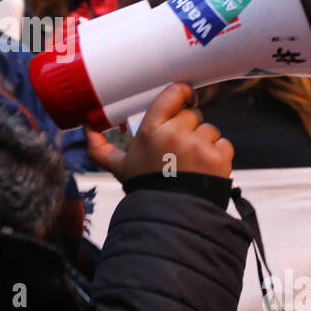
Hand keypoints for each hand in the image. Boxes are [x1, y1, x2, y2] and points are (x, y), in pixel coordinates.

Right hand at [85, 83, 231, 181]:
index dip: (183, 93)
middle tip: (180, 149)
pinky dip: (218, 155)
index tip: (186, 98)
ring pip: (209, 129)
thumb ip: (100, 149)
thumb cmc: (146, 189)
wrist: (170, 217)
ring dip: (204, 142)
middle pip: (192, 114)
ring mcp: (198, 145)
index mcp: (150, 130)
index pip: (172, 94)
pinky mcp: (218, 157)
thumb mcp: (120, 168)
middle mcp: (175, 133)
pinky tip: (204, 169)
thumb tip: (86, 128)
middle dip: (188, 128)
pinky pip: (224, 144)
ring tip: (191, 163)